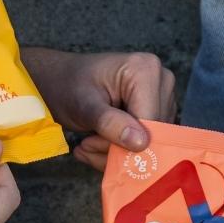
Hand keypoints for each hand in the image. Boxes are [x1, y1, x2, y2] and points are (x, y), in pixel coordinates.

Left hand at [21, 47, 176, 169]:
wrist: (61, 80)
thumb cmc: (68, 86)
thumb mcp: (83, 105)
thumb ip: (110, 122)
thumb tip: (141, 143)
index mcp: (145, 69)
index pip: (150, 120)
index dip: (126, 143)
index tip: (91, 145)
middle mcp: (161, 81)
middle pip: (152, 133)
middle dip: (117, 149)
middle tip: (85, 146)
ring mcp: (162, 97)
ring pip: (149, 143)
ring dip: (115, 153)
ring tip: (87, 145)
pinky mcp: (158, 113)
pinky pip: (146, 143)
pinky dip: (119, 151)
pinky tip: (98, 143)